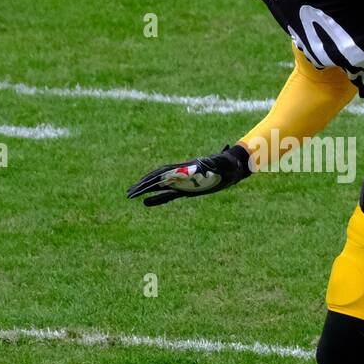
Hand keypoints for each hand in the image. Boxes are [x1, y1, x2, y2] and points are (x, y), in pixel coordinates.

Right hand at [127, 144, 251, 206]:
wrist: (235, 166)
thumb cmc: (230, 163)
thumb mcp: (223, 162)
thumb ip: (214, 161)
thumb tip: (204, 161)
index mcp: (186, 167)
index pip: (164, 173)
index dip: (151, 179)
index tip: (140, 185)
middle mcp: (182, 173)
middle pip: (157, 178)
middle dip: (143, 185)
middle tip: (128, 193)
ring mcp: (183, 181)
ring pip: (160, 186)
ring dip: (146, 190)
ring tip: (131, 196)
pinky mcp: (188, 189)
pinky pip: (169, 194)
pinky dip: (157, 198)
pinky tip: (147, 202)